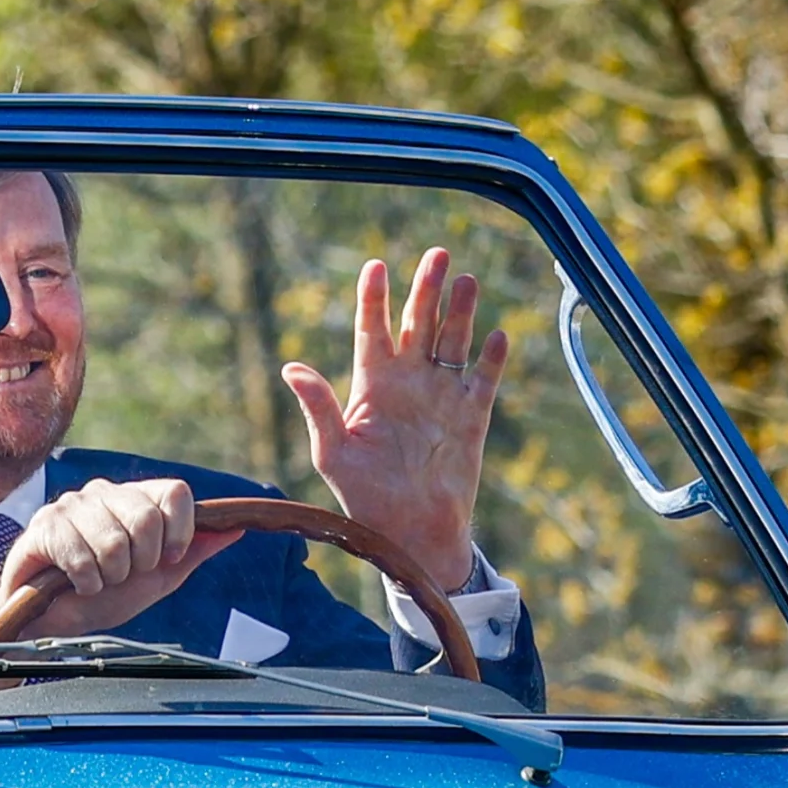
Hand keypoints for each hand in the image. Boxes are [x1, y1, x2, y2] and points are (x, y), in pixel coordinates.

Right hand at [0, 478, 243, 638]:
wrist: (50, 623)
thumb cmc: (102, 597)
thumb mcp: (156, 579)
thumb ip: (192, 553)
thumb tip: (234, 529)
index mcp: (135, 500)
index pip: (175, 492)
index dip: (180, 531)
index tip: (169, 560)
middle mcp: (105, 493)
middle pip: (146, 518)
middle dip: (141, 563)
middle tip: (123, 576)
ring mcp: (72, 505)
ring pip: (114, 541)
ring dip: (111, 577)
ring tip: (98, 581)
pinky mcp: (44, 525)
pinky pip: (82, 557)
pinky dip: (86, 583)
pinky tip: (77, 585)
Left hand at [283, 248, 507, 592]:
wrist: (408, 534)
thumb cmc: (363, 498)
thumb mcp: (333, 453)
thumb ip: (319, 408)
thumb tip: (291, 368)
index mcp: (372, 385)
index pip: (372, 331)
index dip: (374, 298)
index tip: (376, 267)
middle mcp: (408, 382)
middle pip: (418, 323)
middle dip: (426, 289)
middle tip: (437, 254)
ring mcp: (441, 396)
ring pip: (453, 341)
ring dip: (461, 312)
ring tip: (466, 281)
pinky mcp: (470, 416)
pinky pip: (482, 379)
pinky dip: (491, 358)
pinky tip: (496, 336)